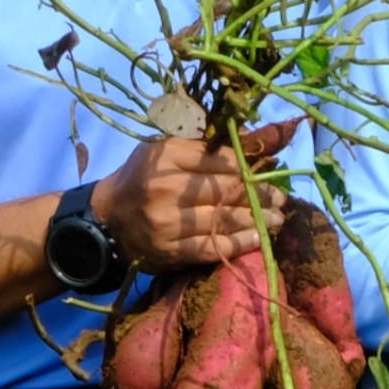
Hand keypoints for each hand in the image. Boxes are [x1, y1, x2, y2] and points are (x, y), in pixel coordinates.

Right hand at [93, 134, 261, 270]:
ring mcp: (167, 222)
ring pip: (223, 220)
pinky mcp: (169, 250)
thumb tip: (260, 137)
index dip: (249, 166)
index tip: (269, 170)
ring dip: (257, 220)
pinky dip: (239, 244)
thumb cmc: (143, 177)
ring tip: (277, 218)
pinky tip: (259, 239)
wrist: (108, 218)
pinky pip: (212, 247)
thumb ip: (210, 144)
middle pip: (226, 190)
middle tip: (281, 198)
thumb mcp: (169, 149)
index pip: (220, 159)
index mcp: (166, 156)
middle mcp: (166, 188)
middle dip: (259, 194)